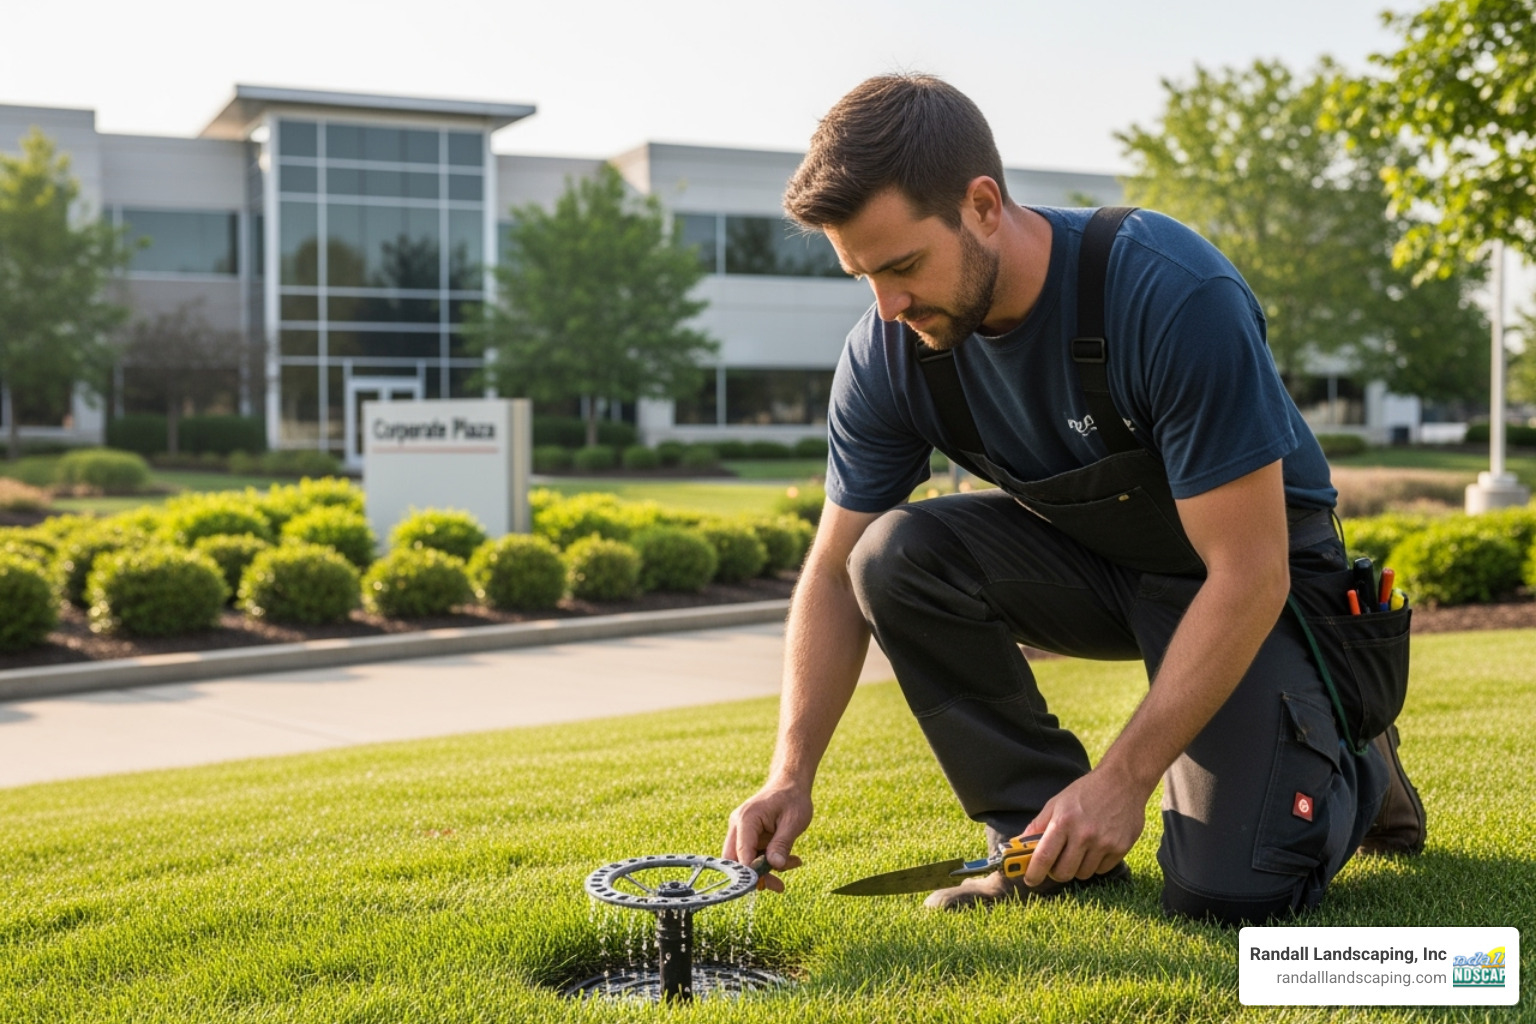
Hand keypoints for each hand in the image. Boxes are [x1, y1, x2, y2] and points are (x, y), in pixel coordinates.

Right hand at [722, 783, 809, 892]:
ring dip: (766, 869)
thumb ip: (782, 844)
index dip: (750, 871)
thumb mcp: (793, 821)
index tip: (765, 885)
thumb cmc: (792, 799)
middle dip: (756, 876)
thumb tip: (775, 866)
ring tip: (793, 865)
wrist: (790, 784)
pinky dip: (769, 861)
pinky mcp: (748, 835)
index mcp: (746, 819)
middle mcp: (738, 825)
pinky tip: (790, 860)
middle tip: (778, 886)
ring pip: (745, 860)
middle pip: (736, 859)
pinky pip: (754, 855)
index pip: (741, 852)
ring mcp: (741, 830)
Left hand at [1022, 767, 1146, 886]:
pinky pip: (1102, 870)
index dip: (1034, 873)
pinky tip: (1096, 847)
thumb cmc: (1086, 791)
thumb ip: (1038, 825)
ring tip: (1079, 850)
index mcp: (1063, 822)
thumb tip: (1019, 844)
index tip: (1030, 879)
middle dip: (1056, 872)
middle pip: (1063, 872)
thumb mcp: (1057, 802)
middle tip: (1056, 863)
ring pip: (1083, 874)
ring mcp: (1104, 843)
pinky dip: (1095, 864)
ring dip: (1077, 867)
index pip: (1044, 857)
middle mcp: (1084, 834)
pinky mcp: (1120, 847)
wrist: (1123, 781)